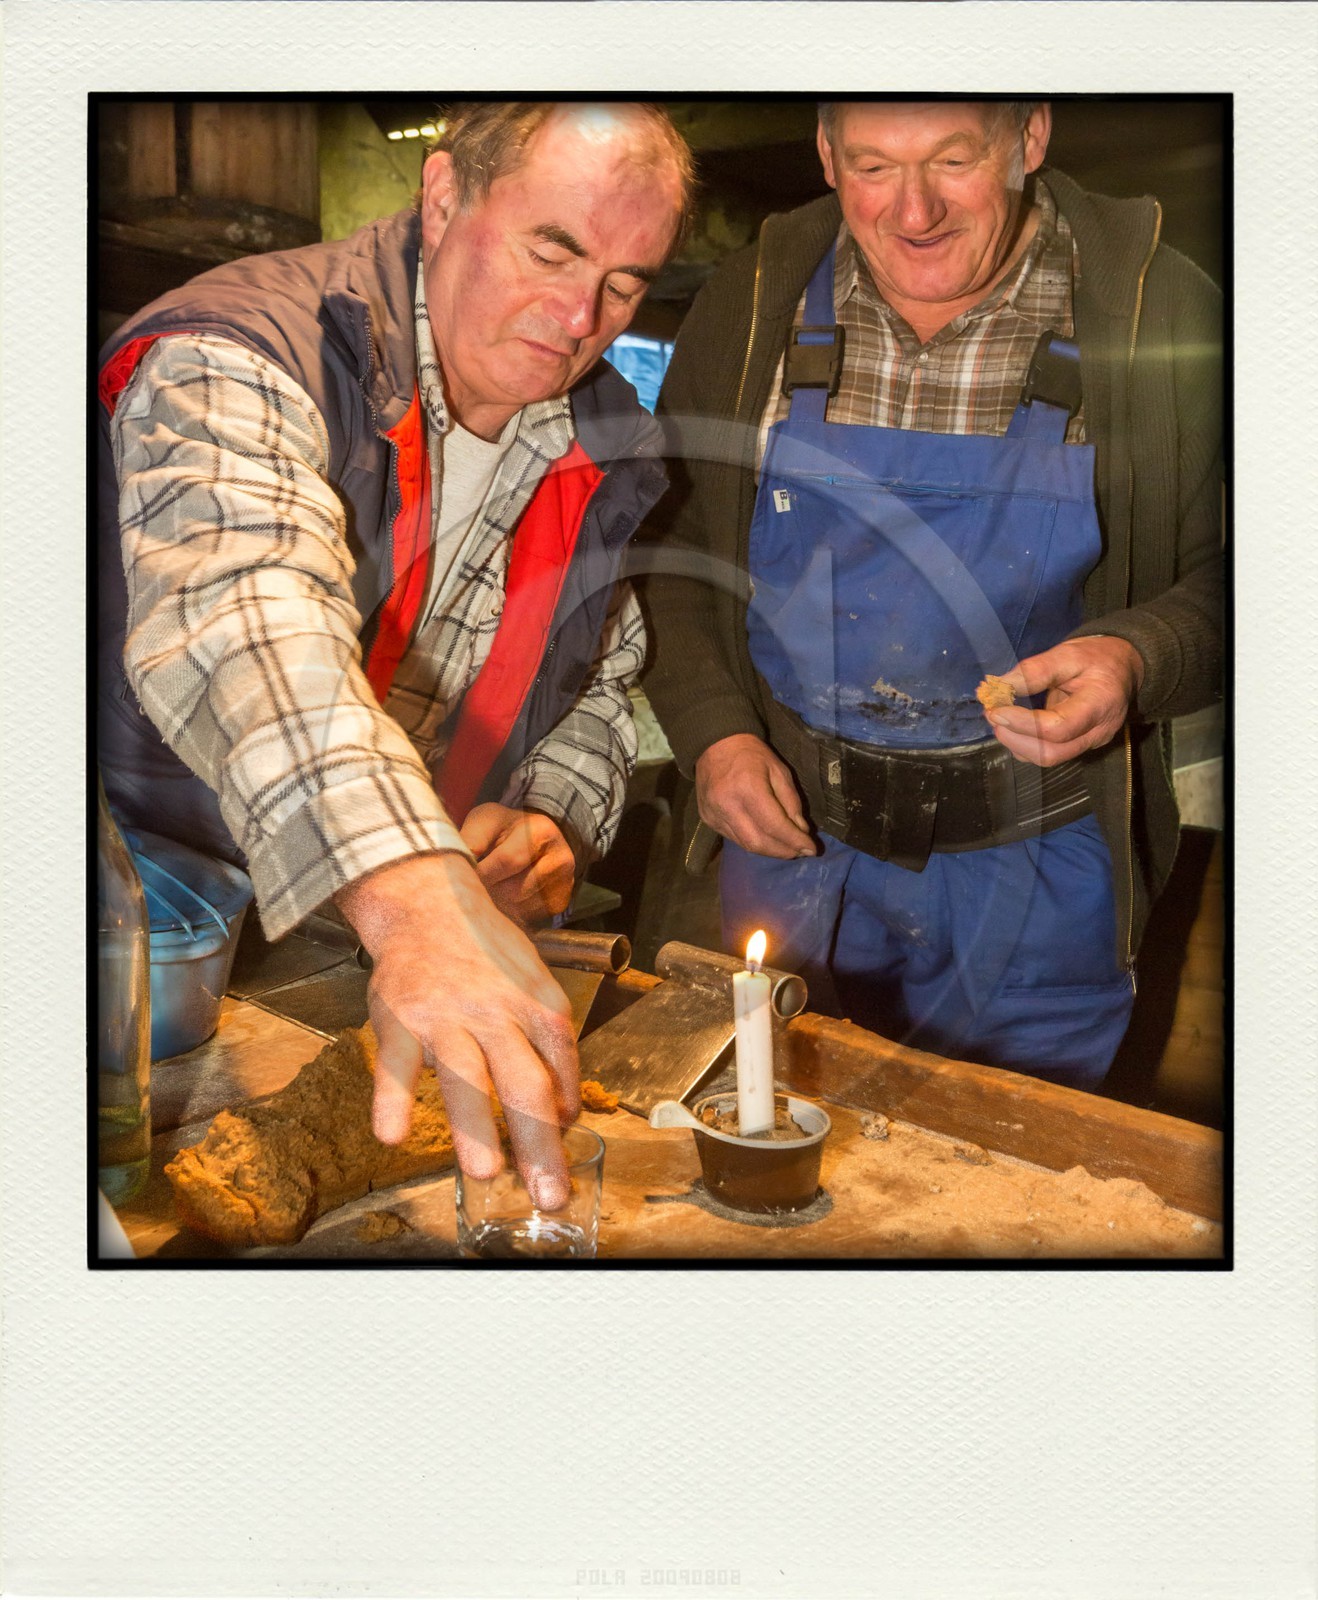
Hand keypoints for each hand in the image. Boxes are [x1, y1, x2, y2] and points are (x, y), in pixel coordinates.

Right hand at [333, 852, 578, 1209]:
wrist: (428, 903)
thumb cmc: (487, 951)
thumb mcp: (536, 984)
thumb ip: (550, 1045)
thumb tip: (567, 1109)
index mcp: (539, 1005)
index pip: (563, 1068)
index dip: (567, 1116)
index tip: (565, 1159)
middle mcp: (497, 1013)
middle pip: (525, 1084)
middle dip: (539, 1144)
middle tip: (549, 1192)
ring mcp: (447, 1017)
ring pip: (466, 1078)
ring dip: (475, 1127)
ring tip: (486, 1174)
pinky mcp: (401, 1020)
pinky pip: (396, 1065)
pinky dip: (392, 1100)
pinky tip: (393, 1135)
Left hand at [459, 803, 576, 927]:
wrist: (537, 837)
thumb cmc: (505, 829)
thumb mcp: (486, 820)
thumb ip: (471, 837)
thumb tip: (455, 863)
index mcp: (541, 832)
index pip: (506, 861)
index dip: (480, 873)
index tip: (460, 877)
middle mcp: (560, 859)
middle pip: (513, 890)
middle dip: (486, 891)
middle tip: (469, 888)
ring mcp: (563, 883)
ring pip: (519, 908)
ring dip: (496, 904)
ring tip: (486, 890)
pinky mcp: (560, 902)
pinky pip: (527, 917)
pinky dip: (509, 912)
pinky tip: (502, 898)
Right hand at [695, 733, 816, 857]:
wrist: (715, 744)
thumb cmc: (752, 755)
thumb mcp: (779, 771)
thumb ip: (791, 802)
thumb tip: (801, 831)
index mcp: (749, 788)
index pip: (774, 825)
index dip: (795, 841)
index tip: (812, 849)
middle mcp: (728, 805)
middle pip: (758, 842)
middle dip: (783, 851)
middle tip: (800, 851)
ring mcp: (714, 815)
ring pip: (746, 845)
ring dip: (769, 851)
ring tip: (787, 848)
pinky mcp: (708, 820)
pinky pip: (735, 839)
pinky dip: (753, 842)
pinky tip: (766, 839)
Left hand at [984, 636, 1144, 766]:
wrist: (1124, 667)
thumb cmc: (1097, 657)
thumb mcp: (1068, 653)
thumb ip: (1035, 670)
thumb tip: (999, 686)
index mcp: (1100, 704)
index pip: (1058, 728)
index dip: (1022, 723)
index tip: (996, 709)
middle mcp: (1098, 732)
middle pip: (1052, 752)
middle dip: (1015, 739)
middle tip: (993, 716)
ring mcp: (1091, 743)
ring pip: (1048, 758)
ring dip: (1017, 743)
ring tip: (999, 720)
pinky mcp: (1081, 746)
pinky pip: (1050, 753)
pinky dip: (1025, 744)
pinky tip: (1014, 726)